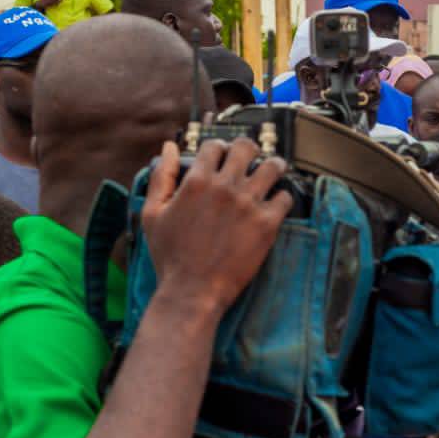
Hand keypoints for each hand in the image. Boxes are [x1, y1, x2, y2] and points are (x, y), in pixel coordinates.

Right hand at [141, 139, 293, 318]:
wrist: (193, 291)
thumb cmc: (170, 255)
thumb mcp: (153, 213)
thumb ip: (162, 176)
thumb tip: (170, 147)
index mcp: (197, 181)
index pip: (215, 146)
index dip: (220, 148)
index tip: (224, 156)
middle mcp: (225, 187)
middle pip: (246, 148)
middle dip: (250, 149)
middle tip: (253, 158)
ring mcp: (249, 204)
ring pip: (272, 167)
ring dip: (273, 166)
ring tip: (273, 172)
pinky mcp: (267, 224)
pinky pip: (285, 198)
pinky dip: (282, 198)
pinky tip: (276, 204)